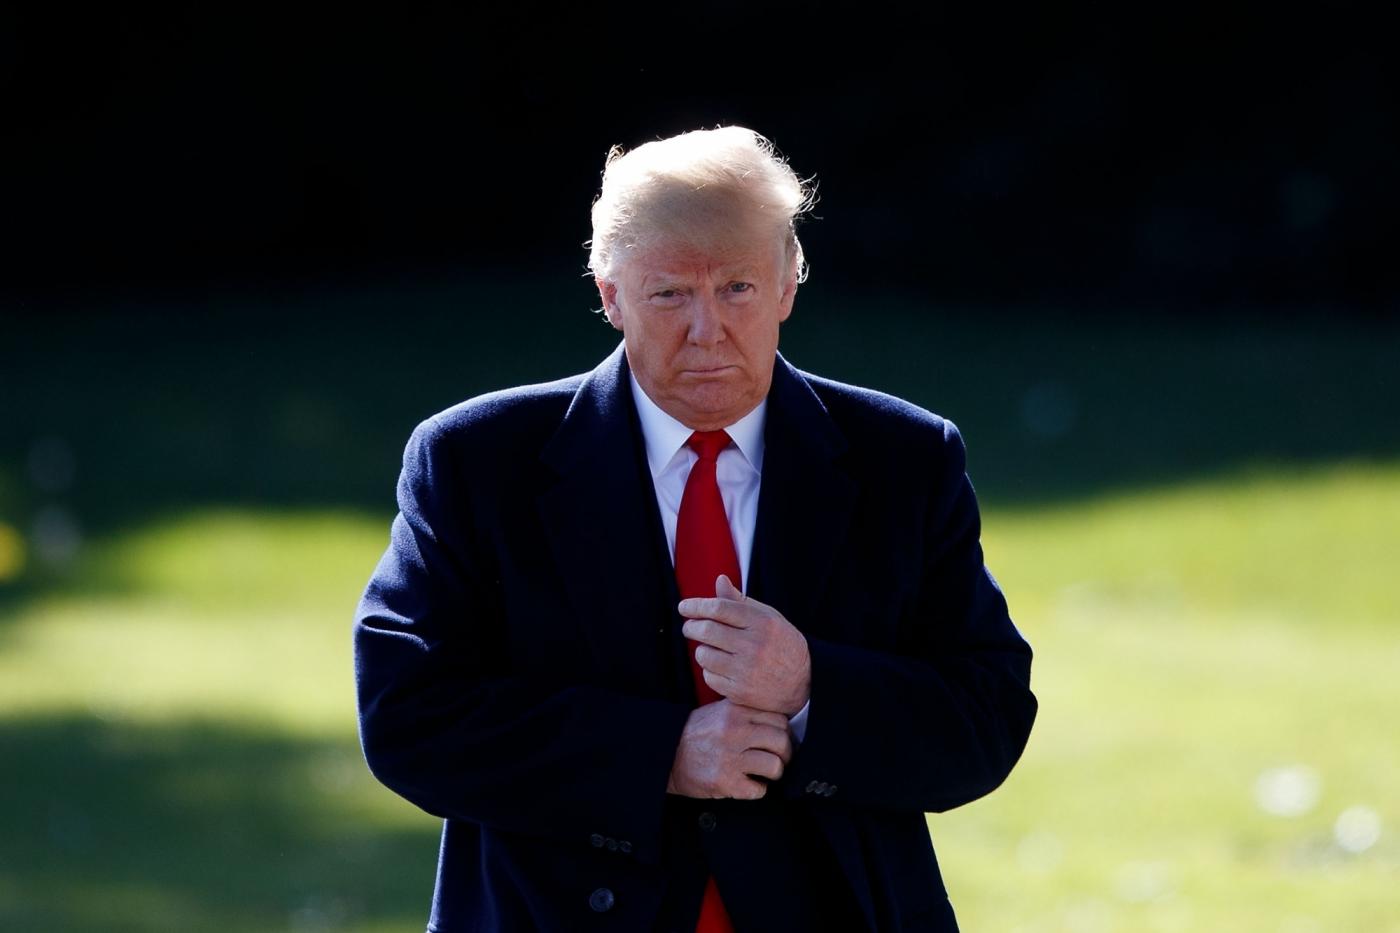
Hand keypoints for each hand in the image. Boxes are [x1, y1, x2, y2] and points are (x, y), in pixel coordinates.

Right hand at [667, 699, 793, 798]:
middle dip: (786, 754)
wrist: (665, 755)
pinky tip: (749, 785)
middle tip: (780, 759)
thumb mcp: (718, 711)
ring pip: (775, 766)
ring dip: (775, 773)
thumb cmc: (694, 734)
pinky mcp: (725, 782)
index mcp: (735, 712)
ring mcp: (730, 758)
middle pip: (781, 742)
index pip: (779, 720)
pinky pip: (759, 790)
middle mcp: (734, 732)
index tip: (780, 740)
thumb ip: (745, 712)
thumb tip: (777, 722)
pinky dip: (758, 790)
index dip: (784, 732)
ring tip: (766, 773)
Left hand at [680, 575, 811, 715]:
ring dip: (700, 649)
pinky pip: (709, 676)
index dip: (696, 606)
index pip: (719, 608)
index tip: (684, 607)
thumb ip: (741, 601)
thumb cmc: (781, 643)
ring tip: (708, 647)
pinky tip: (719, 666)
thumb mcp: (768, 617)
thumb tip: (719, 580)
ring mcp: (746, 670)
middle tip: (688, 626)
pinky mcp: (740, 691)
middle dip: (691, 626)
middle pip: (707, 630)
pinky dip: (709, 669)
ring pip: (704, 654)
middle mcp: (754, 645)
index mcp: (762, 623)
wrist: (803, 682)